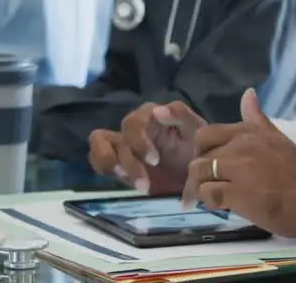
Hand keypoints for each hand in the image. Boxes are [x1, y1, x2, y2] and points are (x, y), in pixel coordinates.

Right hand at [87, 101, 205, 194]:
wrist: (199, 173)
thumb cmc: (198, 148)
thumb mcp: (197, 131)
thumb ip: (181, 116)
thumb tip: (158, 110)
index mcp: (152, 115)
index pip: (135, 121)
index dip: (139, 141)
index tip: (154, 161)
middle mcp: (134, 125)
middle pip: (119, 135)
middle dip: (130, 161)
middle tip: (146, 184)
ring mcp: (122, 141)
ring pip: (99, 141)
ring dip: (111, 163)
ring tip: (134, 185)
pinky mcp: (115, 159)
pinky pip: (97, 157)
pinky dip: (104, 168)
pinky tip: (126, 184)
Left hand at [183, 89, 295, 239]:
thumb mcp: (278, 138)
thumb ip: (257, 119)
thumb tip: (248, 93)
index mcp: (249, 132)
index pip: (206, 134)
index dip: (202, 151)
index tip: (209, 164)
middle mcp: (241, 146)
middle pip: (200, 155)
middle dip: (198, 172)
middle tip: (207, 184)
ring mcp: (238, 169)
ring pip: (199, 173)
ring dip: (200, 188)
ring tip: (212, 197)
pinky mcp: (238, 193)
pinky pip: (207, 193)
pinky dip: (209, 201)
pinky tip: (221, 205)